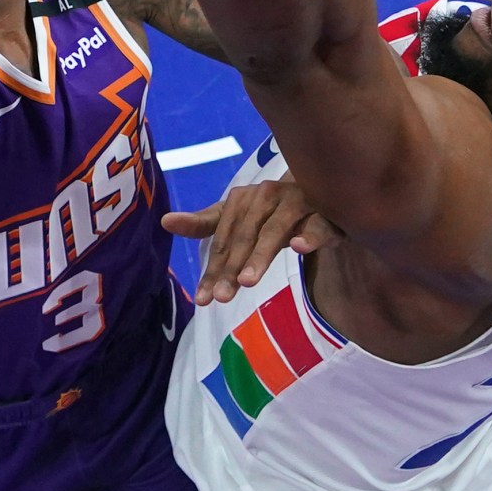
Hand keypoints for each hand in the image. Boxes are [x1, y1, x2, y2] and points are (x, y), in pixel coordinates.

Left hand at [162, 176, 339, 303]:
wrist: (322, 190)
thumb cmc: (273, 210)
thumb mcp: (239, 218)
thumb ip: (205, 223)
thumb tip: (165, 221)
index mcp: (244, 199)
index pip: (223, 239)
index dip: (212, 268)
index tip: (202, 299)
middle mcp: (267, 196)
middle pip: (245, 237)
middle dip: (232, 268)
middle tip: (221, 298)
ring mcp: (297, 202)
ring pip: (275, 231)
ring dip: (260, 255)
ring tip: (247, 281)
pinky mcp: (326, 213)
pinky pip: (318, 225)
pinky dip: (309, 235)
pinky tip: (300, 248)